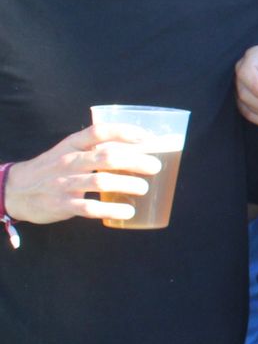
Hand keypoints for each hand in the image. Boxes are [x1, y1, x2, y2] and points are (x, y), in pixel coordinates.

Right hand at [4, 125, 163, 224]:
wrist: (16, 190)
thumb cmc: (53, 168)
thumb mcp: (68, 151)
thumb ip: (95, 148)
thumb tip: (139, 147)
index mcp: (72, 144)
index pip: (99, 132)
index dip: (125, 132)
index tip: (147, 138)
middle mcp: (68, 161)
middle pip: (106, 157)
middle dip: (135, 161)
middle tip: (155, 167)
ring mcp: (64, 183)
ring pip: (101, 182)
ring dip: (127, 184)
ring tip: (144, 188)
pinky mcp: (62, 205)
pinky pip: (90, 208)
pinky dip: (112, 210)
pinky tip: (128, 211)